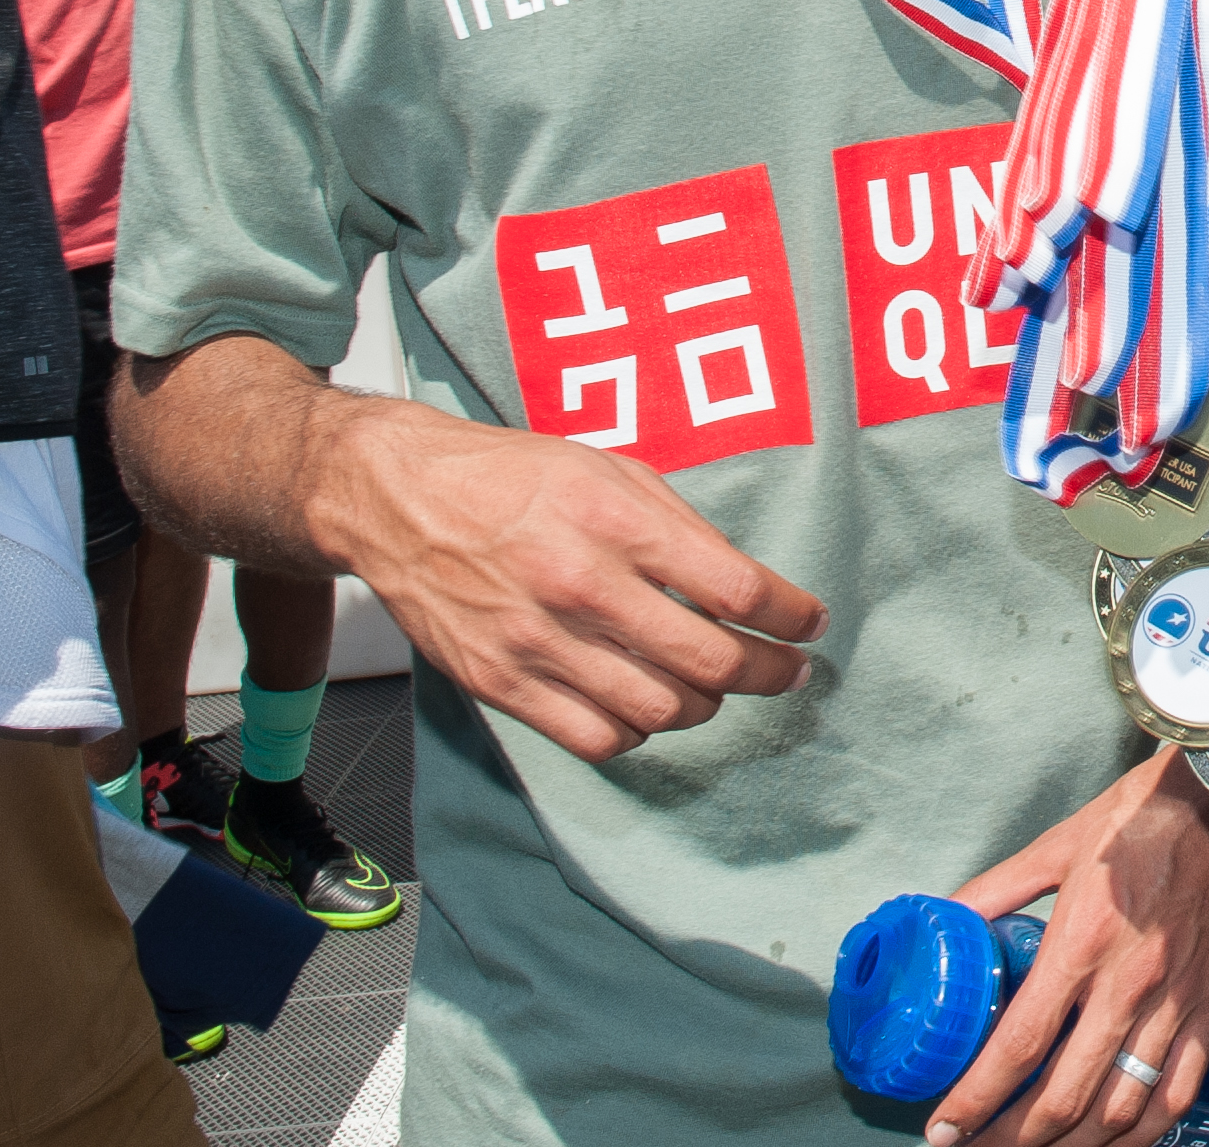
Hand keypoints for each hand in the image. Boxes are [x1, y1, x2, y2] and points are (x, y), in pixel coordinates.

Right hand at [322, 397, 825, 761]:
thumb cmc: (513, 476)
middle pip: (709, 661)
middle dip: (770, 673)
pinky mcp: (502, 684)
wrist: (398, 499)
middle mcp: (581, 585)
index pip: (736, 589)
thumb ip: (680, 528)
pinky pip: (597, 739)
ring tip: (720, 686)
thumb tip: (746, 586)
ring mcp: (538, 642)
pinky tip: (650, 706)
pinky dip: (640, 733)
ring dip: (709, 705)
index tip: (811, 622)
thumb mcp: (610, 469)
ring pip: (660, 710)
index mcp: (617, 520)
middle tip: (792, 671)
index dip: (791, 615)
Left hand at [932, 751, 1208, 1146]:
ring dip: (1072, 1145)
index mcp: (1082, 942)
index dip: (975, 1099)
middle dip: (1011, 1137)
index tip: (945, 1125)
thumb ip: (1000, 887)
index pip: (1018, 1046)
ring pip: (1121, 1109)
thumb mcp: (1059, 843)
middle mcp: (1129, 984)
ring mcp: (1177, 1000)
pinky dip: (1144, 1131)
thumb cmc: (1149, 811)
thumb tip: (948, 917)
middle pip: (1064, 1096)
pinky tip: (1114, 1137)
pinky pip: (1179, 1091)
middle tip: (977, 1146)